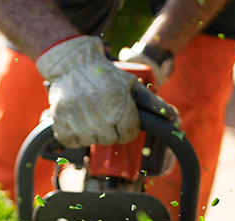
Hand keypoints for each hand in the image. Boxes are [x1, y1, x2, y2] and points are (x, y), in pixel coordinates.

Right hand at [36, 36, 174, 147]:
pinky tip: (78, 121)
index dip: (127, 128)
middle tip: (105, 116)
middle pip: (110, 140)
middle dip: (110, 130)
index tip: (122, 121)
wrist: (72, 64)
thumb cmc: (105, 74)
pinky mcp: (61, 124)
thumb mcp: (131, 84)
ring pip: (91, 142)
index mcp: (118, 105)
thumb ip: (152, 102)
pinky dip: (76, 135)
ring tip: (91, 117)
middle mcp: (98, 116)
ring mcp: (77, 121)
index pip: (128, 134)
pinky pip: (73, 141)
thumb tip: (172, 117)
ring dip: (93, 133)